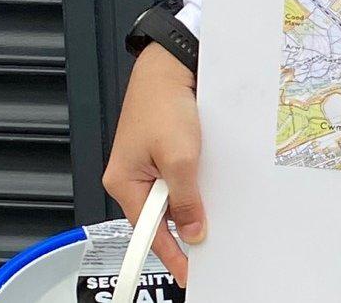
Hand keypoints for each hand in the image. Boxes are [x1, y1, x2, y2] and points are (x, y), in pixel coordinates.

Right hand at [102, 43, 205, 284]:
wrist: (171, 66)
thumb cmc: (165, 104)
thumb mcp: (180, 157)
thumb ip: (185, 197)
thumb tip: (192, 230)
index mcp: (124, 183)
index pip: (147, 231)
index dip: (170, 254)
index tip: (188, 273)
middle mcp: (133, 177)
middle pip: (160, 216)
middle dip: (186, 229)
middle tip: (212, 246)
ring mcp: (148, 164)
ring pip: (173, 197)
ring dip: (194, 204)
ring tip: (216, 216)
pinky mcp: (164, 150)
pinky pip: (181, 178)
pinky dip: (196, 185)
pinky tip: (214, 187)